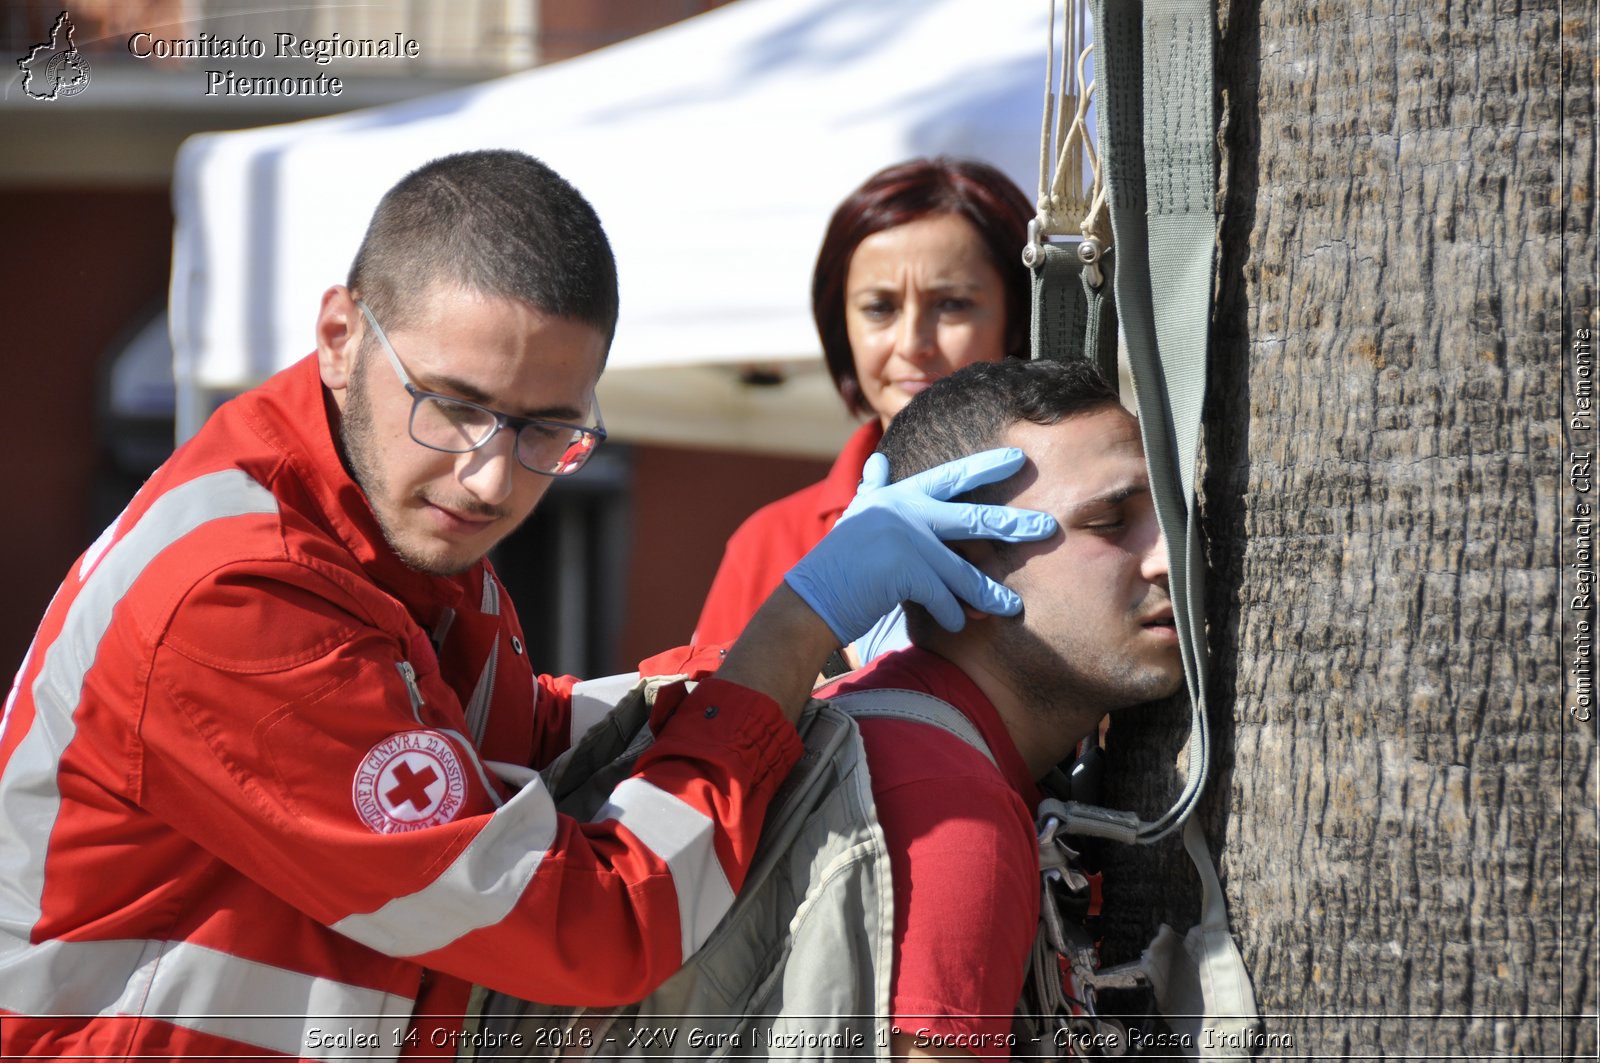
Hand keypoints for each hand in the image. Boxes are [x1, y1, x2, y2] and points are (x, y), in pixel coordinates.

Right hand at [783, 448, 1056, 643]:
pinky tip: (962, 626)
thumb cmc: (838, 563)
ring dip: (989, 592)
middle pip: (972, 517)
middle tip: (1048, 527)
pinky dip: (953, 615)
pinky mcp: (904, 571)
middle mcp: (905, 512)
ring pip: (963, 570)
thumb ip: (873, 489)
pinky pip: (942, 598)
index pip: (950, 477)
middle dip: (1013, 524)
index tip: (1018, 459)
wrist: (811, 598)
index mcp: (899, 497)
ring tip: (1012, 607)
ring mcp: (905, 540)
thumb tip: (877, 460)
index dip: (986, 466)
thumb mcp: (857, 517)